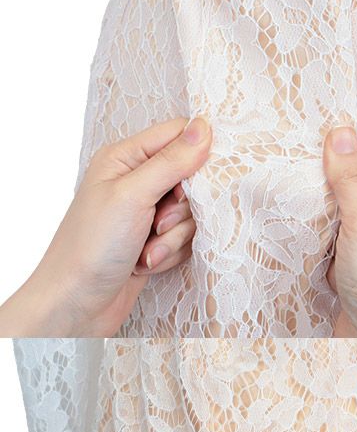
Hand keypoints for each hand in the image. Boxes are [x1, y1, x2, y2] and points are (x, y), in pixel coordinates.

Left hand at [0, 116, 212, 336]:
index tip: (198, 182)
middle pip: (191, 179)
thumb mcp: (133, 195)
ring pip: (191, 214)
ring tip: (146, 252)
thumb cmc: (92, 247)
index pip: (178, 135)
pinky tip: (146, 264)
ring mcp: (146, 212)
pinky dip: (171, 254)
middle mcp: (136, 181)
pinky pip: (186, 239)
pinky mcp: (155, 240)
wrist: (77, 303)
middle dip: (183, 208)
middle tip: (158, 223)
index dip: (196, 156)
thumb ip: (171, 161)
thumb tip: (203, 127)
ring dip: (174, 238)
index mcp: (125, 158)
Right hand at [323, 127, 356, 337]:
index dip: (350, 149)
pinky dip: (323, 231)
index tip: (320, 164)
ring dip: (326, 207)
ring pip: (347, 203)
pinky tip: (313, 240)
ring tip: (313, 220)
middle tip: (310, 191)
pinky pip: (339, 230)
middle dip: (333, 178)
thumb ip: (351, 176)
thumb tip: (340, 129)